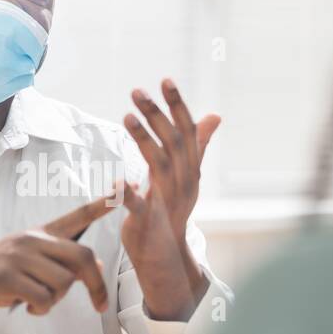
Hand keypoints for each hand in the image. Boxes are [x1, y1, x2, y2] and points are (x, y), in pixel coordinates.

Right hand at [0, 194, 117, 333]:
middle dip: (96, 285)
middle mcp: (32, 239)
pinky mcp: (7, 276)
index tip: (124, 187)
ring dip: (55, 301)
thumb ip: (60, 262)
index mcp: (40, 233)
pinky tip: (25, 306)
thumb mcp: (29, 264)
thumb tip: (94, 268)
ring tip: (36, 300)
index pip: (77, 216)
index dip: (102, 204)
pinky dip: (39, 309)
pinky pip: (43, 298)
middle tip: (100, 305)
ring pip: (63, 283)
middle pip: (82, 257)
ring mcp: (18, 256)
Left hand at [120, 78, 220, 320]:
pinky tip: (116, 181)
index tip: (166, 79)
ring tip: (127, 117)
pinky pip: (139, 205)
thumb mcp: (188, 174)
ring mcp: (167, 200)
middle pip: (172, 141)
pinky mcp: (148, 220)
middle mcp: (183, 181)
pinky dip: (128, 194)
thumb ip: (198, 144)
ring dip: (144, 139)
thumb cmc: (173, 209)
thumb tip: (215, 115)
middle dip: (156, 113)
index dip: (178, 105)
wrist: (166, 254)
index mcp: (189, 168)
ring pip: (159, 165)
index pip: (187, 130)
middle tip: (137, 90)